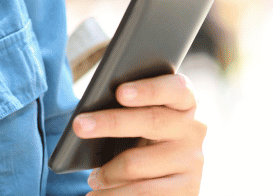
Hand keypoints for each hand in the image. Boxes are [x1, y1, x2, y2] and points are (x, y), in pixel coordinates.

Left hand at [71, 73, 205, 195]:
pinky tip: (95, 195)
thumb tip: (91, 117)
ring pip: (137, 162)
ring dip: (108, 170)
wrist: (167, 175)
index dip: (149, 89)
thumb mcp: (141, 117)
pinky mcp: (188, 189)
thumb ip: (129, 106)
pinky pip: (144, 192)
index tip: (120, 92)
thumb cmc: (142, 134)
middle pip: (151, 121)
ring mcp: (193, 160)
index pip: (175, 88)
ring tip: (91, 176)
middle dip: (110, 122)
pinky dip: (114, 194)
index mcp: (185, 100)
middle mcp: (194, 128)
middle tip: (78, 126)